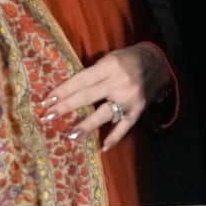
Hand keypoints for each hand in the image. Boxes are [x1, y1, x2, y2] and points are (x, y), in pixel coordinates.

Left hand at [39, 43, 171, 151]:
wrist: (158, 62)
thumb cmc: (128, 59)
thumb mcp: (110, 58)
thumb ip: (93, 73)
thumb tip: (67, 91)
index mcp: (110, 66)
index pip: (82, 80)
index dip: (63, 90)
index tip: (46, 101)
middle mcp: (119, 82)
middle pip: (88, 96)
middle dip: (66, 107)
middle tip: (47, 117)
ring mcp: (129, 98)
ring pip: (104, 113)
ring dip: (86, 125)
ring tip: (70, 135)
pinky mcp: (138, 109)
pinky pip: (125, 125)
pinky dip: (115, 137)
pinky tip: (102, 147)